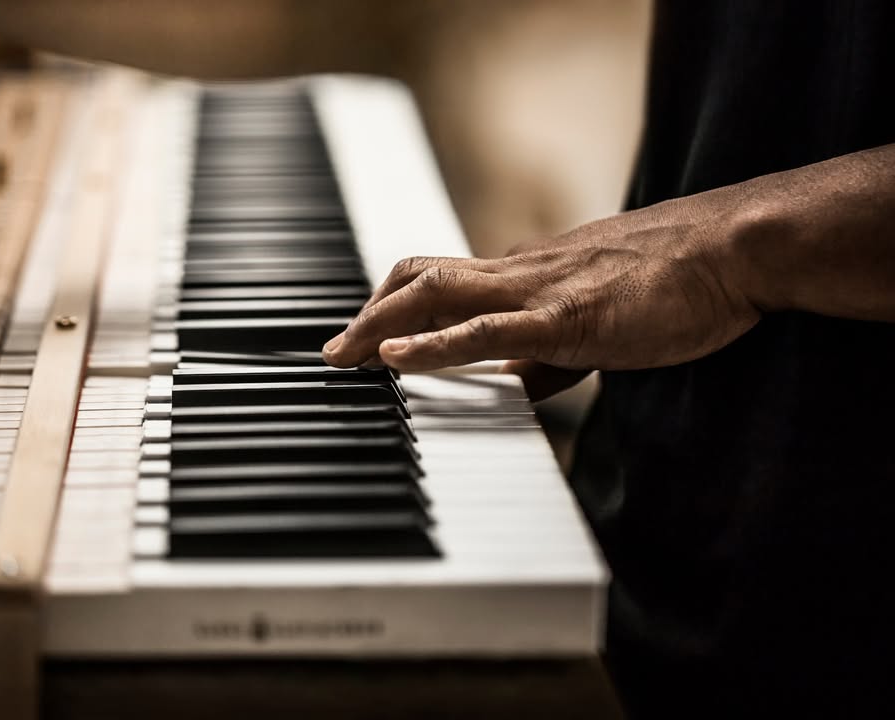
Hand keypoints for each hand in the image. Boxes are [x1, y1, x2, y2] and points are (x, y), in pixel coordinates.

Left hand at [321, 189, 761, 384]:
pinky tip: (397, 358)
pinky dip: (434, 343)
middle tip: (335, 354)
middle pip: (418, 277)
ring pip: (436, 293)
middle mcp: (518, 273)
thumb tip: (513, 386)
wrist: (730, 252)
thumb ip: (548, 354)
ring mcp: (537, 290)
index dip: (392, 305)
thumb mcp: (595, 323)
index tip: (362, 339)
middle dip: (367, 314)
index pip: (439, 278)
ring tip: (342, 357)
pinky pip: (485, 329)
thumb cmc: (671, 284)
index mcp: (525, 274)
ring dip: (379, 325)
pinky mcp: (565, 317)